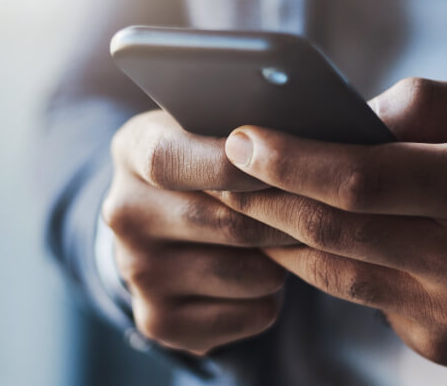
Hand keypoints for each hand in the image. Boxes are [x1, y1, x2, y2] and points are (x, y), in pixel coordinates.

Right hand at [101, 110, 293, 354]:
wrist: (163, 224)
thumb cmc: (209, 164)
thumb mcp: (210, 127)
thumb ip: (246, 129)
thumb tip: (305, 143)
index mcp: (133, 151)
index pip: (171, 161)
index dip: (234, 166)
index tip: (283, 165)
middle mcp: (124, 214)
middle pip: (227, 223)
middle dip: (288, 220)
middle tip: (322, 211)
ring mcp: (138, 272)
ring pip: (250, 274)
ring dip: (284, 261)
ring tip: (280, 242)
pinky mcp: (159, 320)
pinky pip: (252, 315)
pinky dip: (271, 299)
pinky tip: (257, 277)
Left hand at [211, 78, 446, 368]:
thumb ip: (428, 108)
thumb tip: (348, 119)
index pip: (357, 179)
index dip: (288, 161)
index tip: (240, 140)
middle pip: (330, 232)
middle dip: (262, 201)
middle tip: (218, 175)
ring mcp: (446, 310)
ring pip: (333, 275)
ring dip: (280, 240)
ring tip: (244, 207)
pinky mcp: (437, 343)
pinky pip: (366, 300)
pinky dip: (333, 269)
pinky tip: (311, 242)